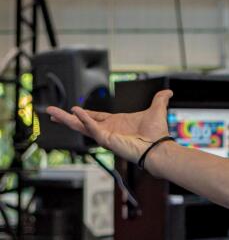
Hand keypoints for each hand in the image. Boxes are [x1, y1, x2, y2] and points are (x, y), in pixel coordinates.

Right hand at [47, 89, 171, 163]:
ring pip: (80, 126)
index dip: (83, 113)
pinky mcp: (106, 139)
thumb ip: (159, 100)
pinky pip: (92, 128)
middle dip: (66, 118)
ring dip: (66, 118)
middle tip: (50, 113)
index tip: (72, 109)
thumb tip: (168, 91)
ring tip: (51, 112)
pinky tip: (75, 111)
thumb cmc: (157, 134)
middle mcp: (108, 130)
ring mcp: (105, 135)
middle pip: (82, 122)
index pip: (95, 117)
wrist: (159, 147)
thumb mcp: (156, 110)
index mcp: (116, 123)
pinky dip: (84, 119)